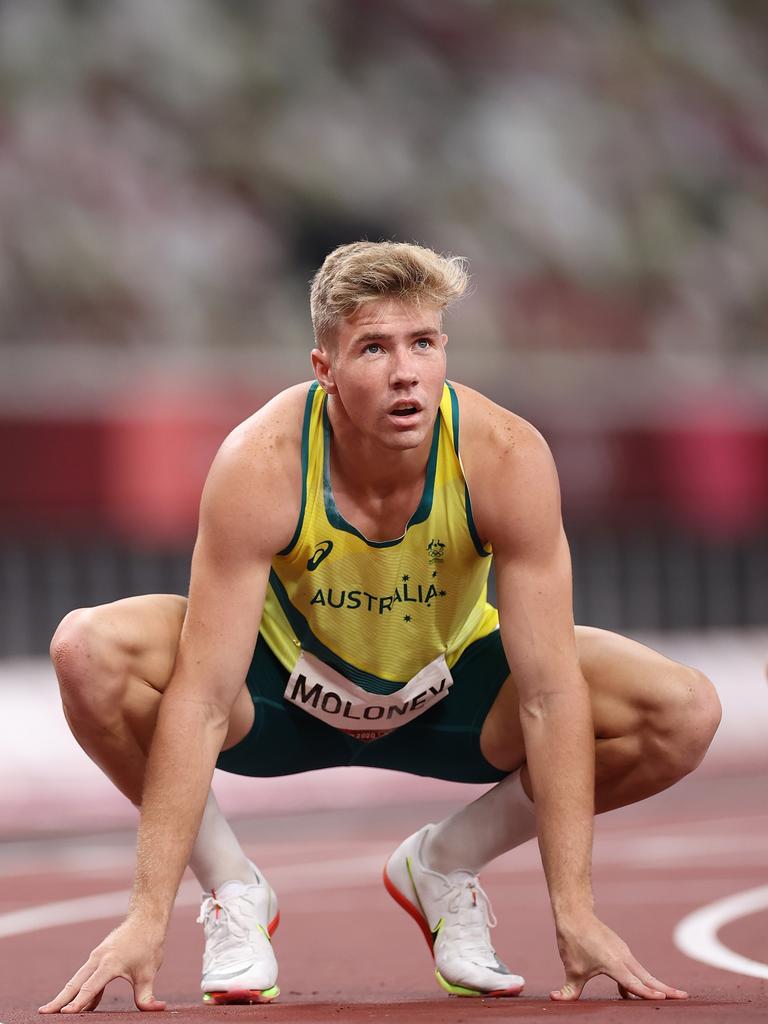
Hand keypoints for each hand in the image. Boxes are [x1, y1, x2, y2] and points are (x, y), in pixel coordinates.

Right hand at [38, 916, 165, 1013]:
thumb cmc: (148, 944)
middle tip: (44, 1013)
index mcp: (109, 963)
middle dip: (60, 999)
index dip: (79, 1003)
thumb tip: (156, 1009)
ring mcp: (97, 957)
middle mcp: (98, 959)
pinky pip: (86, 977)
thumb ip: (147, 995)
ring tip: (53, 1011)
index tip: (66, 1013)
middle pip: (75, 983)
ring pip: (77, 979)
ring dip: (66, 995)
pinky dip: (81, 990)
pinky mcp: (99, 957)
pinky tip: (82, 1006)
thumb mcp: (149, 972)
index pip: (90, 987)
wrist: (146, 919)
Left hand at [551, 912, 688, 1000]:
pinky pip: (634, 969)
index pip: (633, 983)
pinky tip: (630, 994)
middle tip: (684, 997)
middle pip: (647, 977)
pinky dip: (639, 980)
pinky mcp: (620, 950)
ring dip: (656, 984)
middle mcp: (622, 957)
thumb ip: (568, 990)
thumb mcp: (571, 968)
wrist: (575, 914)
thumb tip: (555, 1000)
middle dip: (665, 988)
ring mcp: (623, 952)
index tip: (663, 997)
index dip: (647, 992)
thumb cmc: (573, 941)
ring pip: (643, 973)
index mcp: (613, 963)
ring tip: (674, 995)